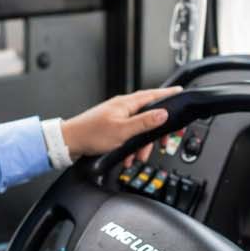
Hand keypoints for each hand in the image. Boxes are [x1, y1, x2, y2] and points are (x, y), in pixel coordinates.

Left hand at [60, 87, 182, 167]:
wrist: (69, 142)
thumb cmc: (91, 134)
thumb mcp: (123, 130)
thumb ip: (145, 122)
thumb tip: (163, 114)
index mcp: (127, 104)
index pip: (153, 95)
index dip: (168, 95)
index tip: (180, 93)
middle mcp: (123, 108)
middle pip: (149, 115)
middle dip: (156, 132)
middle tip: (164, 142)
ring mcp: (117, 117)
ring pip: (139, 129)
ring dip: (141, 145)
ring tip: (138, 157)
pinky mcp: (112, 127)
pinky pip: (128, 136)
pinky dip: (130, 147)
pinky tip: (127, 157)